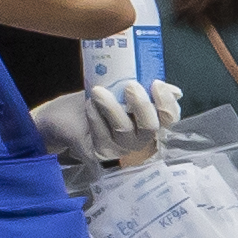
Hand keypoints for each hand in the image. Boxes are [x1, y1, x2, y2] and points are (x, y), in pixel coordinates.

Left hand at [30, 81, 181, 164]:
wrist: (61, 115)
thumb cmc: (93, 100)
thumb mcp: (117, 88)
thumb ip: (143, 88)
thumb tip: (175, 92)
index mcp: (147, 121)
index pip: (169, 118)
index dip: (167, 103)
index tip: (156, 84)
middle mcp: (138, 138)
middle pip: (150, 127)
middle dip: (143, 105)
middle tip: (130, 85)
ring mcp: (120, 148)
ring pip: (124, 131)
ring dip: (112, 108)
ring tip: (98, 91)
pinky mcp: (100, 154)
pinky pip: (101, 135)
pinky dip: (95, 117)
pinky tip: (89, 105)